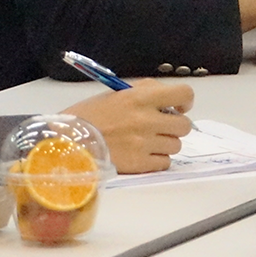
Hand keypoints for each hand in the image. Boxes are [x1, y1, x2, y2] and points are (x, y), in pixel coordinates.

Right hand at [64, 79, 193, 173]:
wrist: (70, 141)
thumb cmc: (91, 115)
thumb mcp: (118, 93)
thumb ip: (145, 93)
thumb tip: (171, 101)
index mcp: (140, 98)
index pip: (183, 94)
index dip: (185, 101)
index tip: (179, 106)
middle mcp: (146, 120)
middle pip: (184, 125)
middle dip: (175, 126)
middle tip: (161, 127)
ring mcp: (145, 144)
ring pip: (176, 145)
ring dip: (165, 143)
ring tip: (147, 141)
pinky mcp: (140, 164)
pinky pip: (165, 162)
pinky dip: (157, 159)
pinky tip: (142, 154)